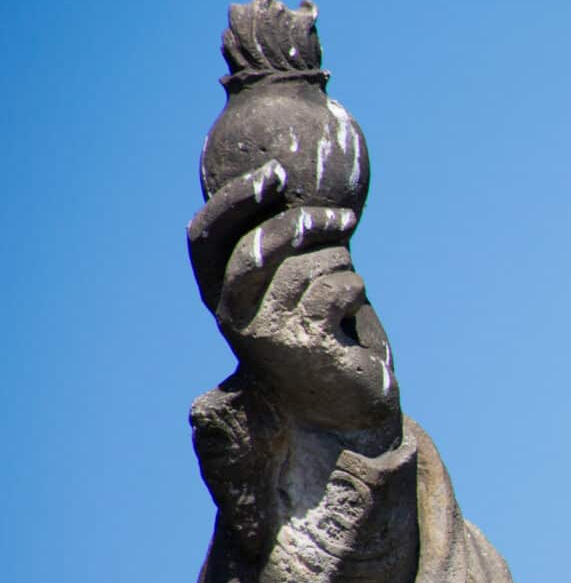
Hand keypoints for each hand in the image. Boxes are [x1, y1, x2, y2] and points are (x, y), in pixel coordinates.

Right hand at [187, 161, 397, 438]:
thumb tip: (292, 185)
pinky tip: (353, 313)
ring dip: (342, 265)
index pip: (204, 237)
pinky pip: (336, 288)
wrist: (349, 409)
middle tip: (345, 220)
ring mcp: (264, 334)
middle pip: (256, 247)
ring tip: (348, 290)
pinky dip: (354, 289)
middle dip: (306, 223)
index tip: (274, 173)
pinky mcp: (302, 345)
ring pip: (307, 265)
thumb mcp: (295, 289)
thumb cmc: (325, 338)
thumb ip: (286, 251)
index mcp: (221, 297)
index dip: (232, 200)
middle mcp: (232, 316)